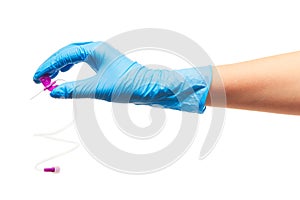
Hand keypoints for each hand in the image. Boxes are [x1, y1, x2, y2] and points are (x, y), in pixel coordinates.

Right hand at [33, 41, 210, 112]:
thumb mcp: (97, 88)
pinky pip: (83, 60)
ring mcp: (102, 56)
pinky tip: (70, 72)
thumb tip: (54, 92)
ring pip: (75, 55)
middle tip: (41, 78)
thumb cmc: (128, 85)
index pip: (64, 54)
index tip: (37, 78)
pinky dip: (73, 67)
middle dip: (53, 63)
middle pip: (68, 51)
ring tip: (51, 75)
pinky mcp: (106, 64)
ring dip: (62, 64)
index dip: (48, 66)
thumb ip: (74, 89)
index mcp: (95, 50)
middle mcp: (98, 49)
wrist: (149, 88)